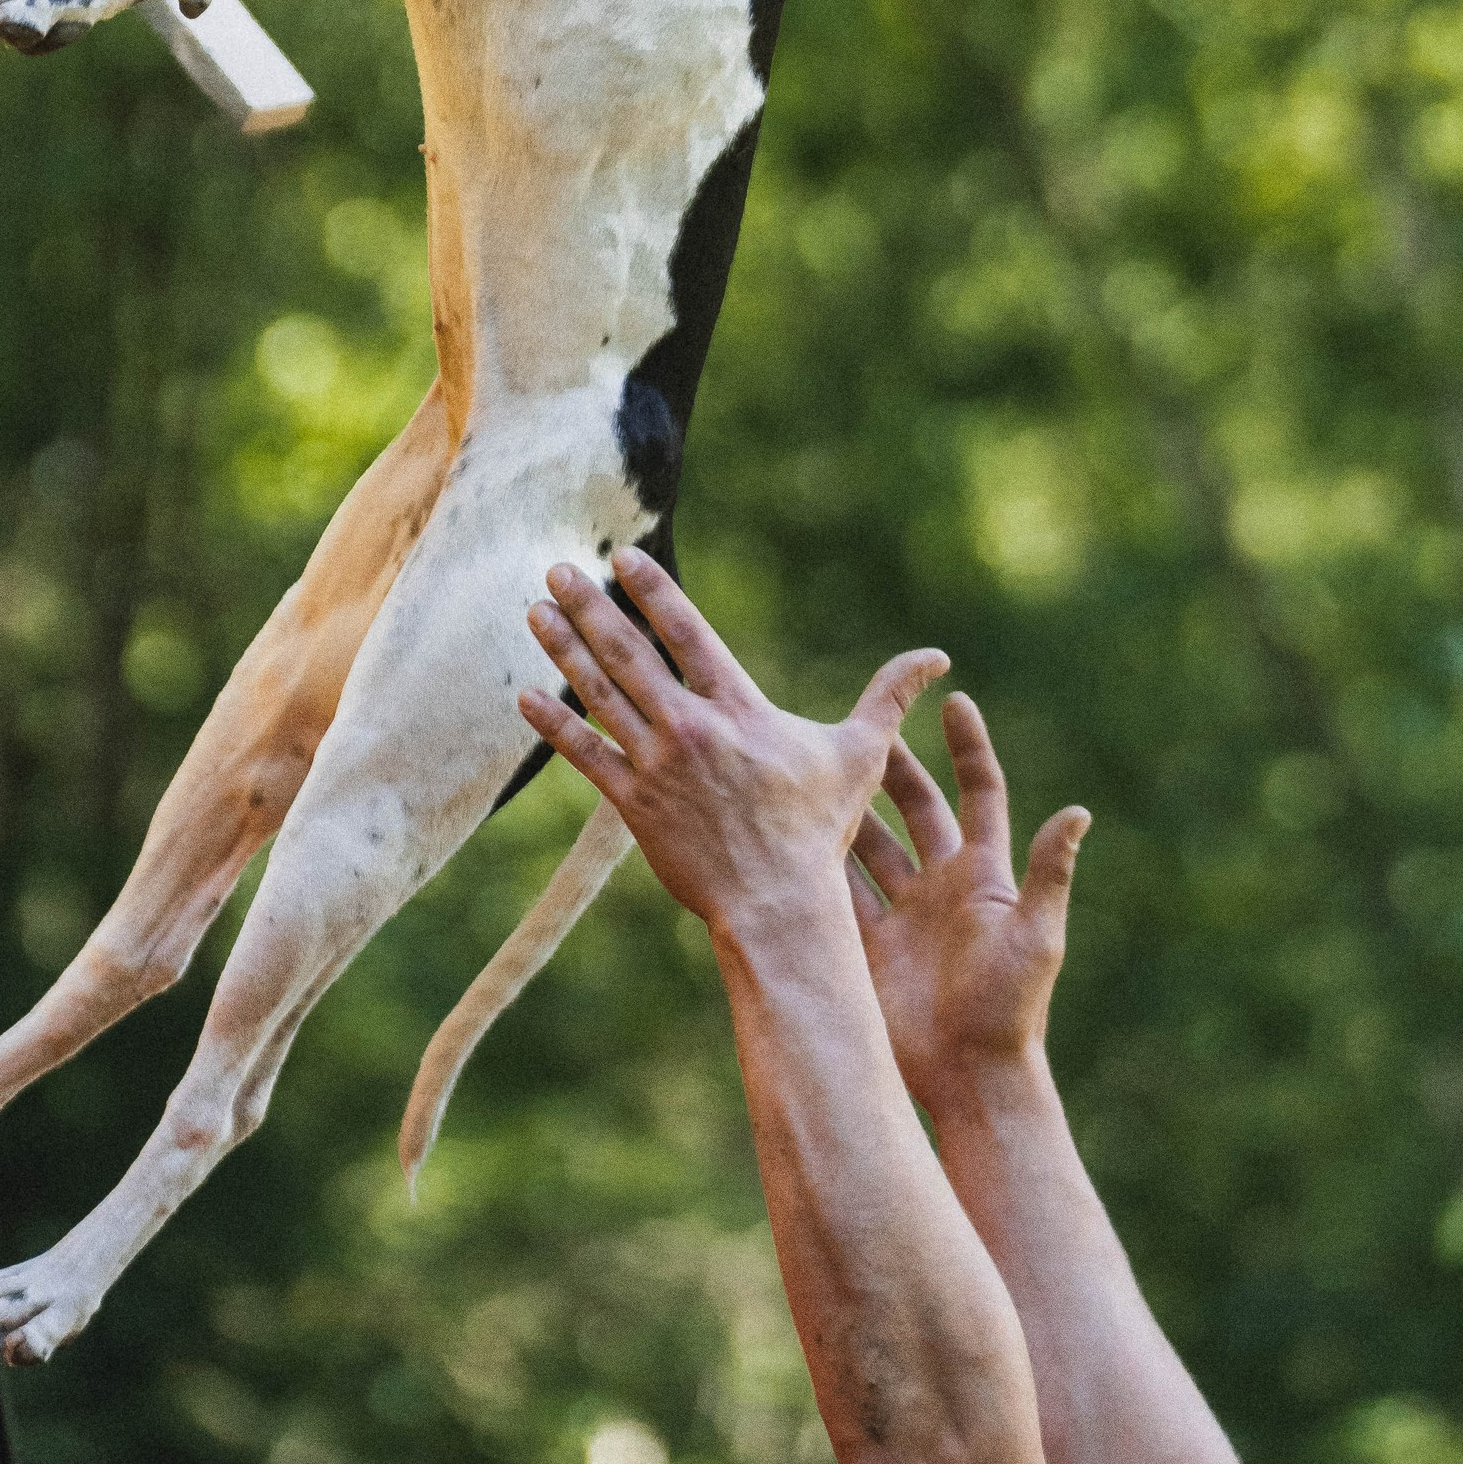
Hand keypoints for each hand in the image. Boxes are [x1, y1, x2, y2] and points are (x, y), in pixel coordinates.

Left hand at [522, 551, 946, 938]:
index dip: (651, 592)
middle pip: (629, 654)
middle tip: (556, 569)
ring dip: (564, 650)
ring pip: (601, 696)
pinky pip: (586, 757)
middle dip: (589, 607)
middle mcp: (691, 728)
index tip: (619, 558)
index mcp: (739, 708)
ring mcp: (658, 767)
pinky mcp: (636, 806)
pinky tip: (524, 696)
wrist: (781, 905)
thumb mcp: (859, 755)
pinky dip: (554, 725)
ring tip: (534, 612)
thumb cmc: (821, 831)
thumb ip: (889, 697)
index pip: (687, 633)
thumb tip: (938, 657)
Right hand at [848, 694, 1087, 1109]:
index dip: (967, 748)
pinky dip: (814, 871)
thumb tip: (1079, 811)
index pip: (977, 795)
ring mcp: (900, 916)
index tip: (951, 699)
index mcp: (982, 876)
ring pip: (865, 846)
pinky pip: (835, 898)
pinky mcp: (864, 948)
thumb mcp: (1035, 936)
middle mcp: (939, 887)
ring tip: (813, 769)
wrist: (970, 1080)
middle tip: (859, 725)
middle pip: (912, 810)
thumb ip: (1049, 874)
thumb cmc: (1011, 1008)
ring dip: (845, 811)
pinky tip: (786, 840)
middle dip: (888, 767)